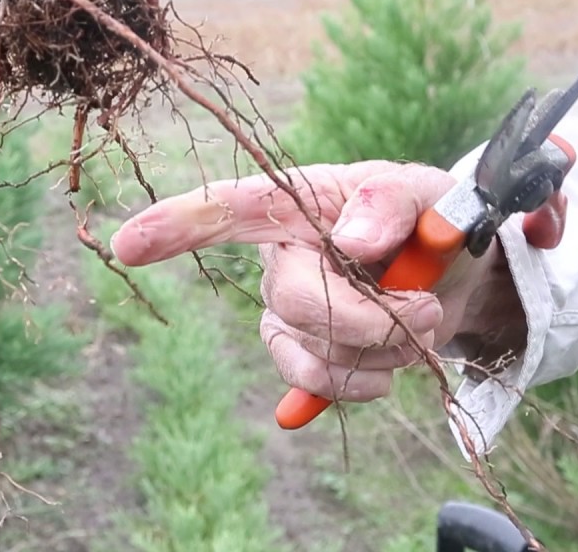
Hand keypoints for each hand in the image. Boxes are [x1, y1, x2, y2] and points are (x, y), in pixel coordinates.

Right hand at [108, 160, 566, 404]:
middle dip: (367, 319)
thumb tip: (351, 243)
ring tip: (419, 324)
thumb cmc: (425, 216)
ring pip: (314, 352)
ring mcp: (284, 310)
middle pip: (293, 301)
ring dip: (384, 350)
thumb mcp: (422, 192)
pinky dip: (366, 383)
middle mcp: (278, 257)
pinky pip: (318, 384)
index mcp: (293, 204)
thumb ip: (389, 204)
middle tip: (424, 308)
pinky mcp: (302, 353)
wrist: (451, 269)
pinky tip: (388, 365)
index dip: (175, 225)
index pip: (225, 210)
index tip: (125, 245)